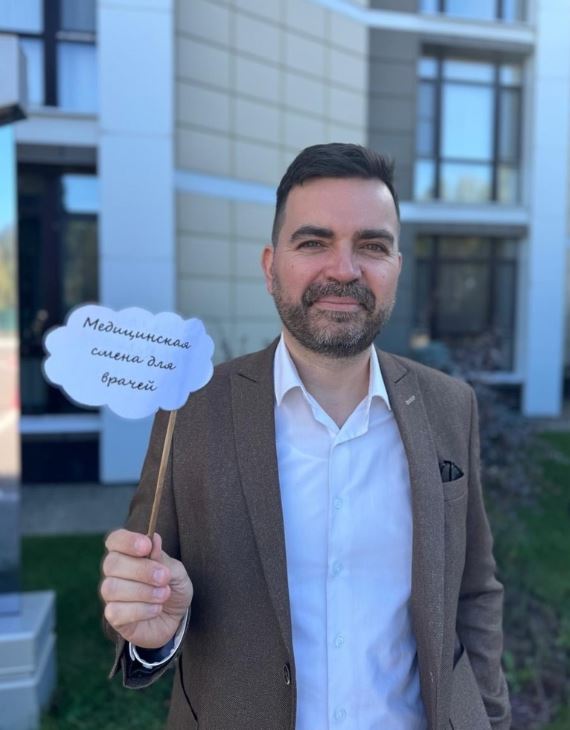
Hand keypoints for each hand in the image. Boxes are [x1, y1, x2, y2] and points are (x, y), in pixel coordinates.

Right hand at [101, 529, 192, 648]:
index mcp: (127, 552)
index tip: (147, 546)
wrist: (175, 616)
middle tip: (164, 577)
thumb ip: (163, 558)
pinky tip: (156, 609)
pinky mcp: (113, 616)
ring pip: (111, 588)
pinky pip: (115, 612)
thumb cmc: (171, 586)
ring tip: (164, 594)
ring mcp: (111, 595)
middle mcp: (114, 572)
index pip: (115, 540)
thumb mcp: (175, 571)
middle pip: (111, 563)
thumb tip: (154, 539)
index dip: (128, 541)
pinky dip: (140, 610)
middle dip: (140, 570)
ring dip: (143, 592)